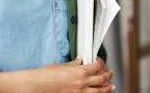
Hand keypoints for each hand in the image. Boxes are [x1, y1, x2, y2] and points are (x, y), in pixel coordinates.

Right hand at [0, 56, 114, 92]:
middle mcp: (82, 83)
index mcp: (80, 72)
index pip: (96, 66)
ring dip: (107, 88)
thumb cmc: (48, 75)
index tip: (100, 62)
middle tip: (110, 73)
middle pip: (102, 79)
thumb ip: (74, 63)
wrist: (39, 84)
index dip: (100, 63)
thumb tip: (80, 59)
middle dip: (108, 75)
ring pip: (100, 91)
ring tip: (110, 86)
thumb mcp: (63, 66)